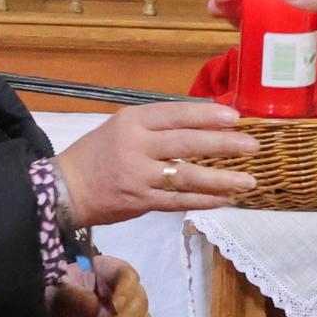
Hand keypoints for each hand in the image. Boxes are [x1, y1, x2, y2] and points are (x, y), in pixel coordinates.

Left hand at [51, 255, 150, 316]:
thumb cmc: (54, 299)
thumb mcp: (56, 293)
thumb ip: (72, 295)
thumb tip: (94, 304)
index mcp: (107, 271)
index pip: (127, 275)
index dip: (127, 290)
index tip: (115, 305)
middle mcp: (122, 291)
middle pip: (140, 300)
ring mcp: (126, 314)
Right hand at [56, 101, 258, 221]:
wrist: (63, 190)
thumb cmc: (96, 155)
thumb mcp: (120, 128)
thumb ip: (155, 128)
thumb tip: (201, 126)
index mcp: (132, 121)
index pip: (176, 114)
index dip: (206, 115)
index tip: (235, 117)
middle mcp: (136, 145)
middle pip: (187, 142)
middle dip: (223, 144)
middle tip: (252, 146)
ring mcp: (138, 176)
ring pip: (187, 176)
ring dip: (221, 179)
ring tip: (249, 181)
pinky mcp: (140, 202)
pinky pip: (178, 201)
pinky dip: (203, 201)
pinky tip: (224, 200)